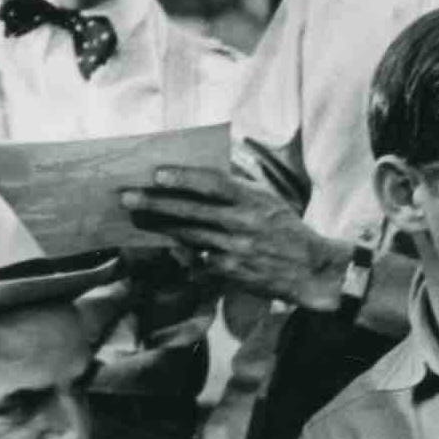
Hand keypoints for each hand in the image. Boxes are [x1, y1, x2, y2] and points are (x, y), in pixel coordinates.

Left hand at [120, 168, 349, 312]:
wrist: (311, 271)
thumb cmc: (287, 229)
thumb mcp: (268, 198)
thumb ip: (239, 182)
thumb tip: (210, 163)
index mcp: (253, 200)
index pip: (213, 184)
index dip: (183, 178)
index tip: (157, 173)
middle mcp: (243, 225)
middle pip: (192, 212)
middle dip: (156, 204)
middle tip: (128, 197)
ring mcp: (237, 252)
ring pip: (189, 237)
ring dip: (161, 227)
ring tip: (137, 218)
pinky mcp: (233, 275)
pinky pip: (199, 264)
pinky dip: (183, 257)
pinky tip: (168, 249)